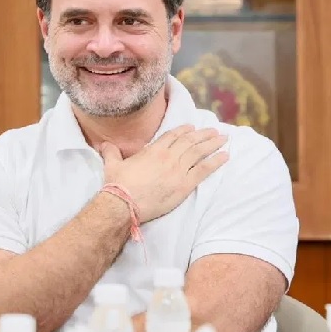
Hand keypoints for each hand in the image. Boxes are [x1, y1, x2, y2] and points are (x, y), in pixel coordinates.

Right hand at [99, 125, 228, 221]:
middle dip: (204, 135)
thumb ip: (111, 152)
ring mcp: (178, 169)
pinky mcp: (185, 184)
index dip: (184, 131)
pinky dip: (216, 162)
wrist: (125, 203)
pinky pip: (205, 170)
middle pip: (190, 141)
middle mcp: (169, 156)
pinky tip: (226, 156)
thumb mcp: (112, 165)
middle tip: (215, 131)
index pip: (173, 136)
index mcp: (154, 150)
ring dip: (213, 144)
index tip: (193, 128)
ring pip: (200, 152)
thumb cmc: (118, 185)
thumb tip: (104, 144)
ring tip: (224, 138)